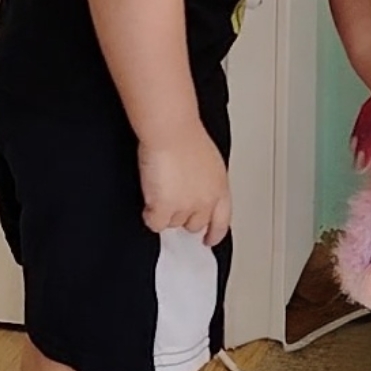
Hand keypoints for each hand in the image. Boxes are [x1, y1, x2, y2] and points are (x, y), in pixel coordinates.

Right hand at [137, 125, 231, 245]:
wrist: (172, 131)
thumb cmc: (186, 137)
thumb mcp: (208, 163)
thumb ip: (205, 183)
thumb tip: (196, 192)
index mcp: (220, 188)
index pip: (222, 221)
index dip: (214, 233)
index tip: (209, 239)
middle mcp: (206, 201)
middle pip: (194, 225)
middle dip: (183, 217)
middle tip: (172, 207)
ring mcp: (185, 207)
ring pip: (172, 224)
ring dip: (165, 212)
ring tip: (158, 192)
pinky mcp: (164, 209)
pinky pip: (155, 223)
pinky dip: (150, 215)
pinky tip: (148, 202)